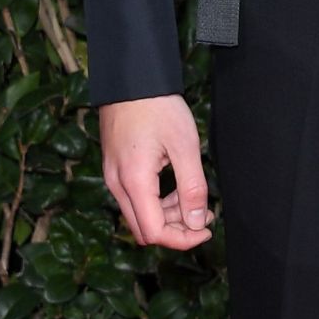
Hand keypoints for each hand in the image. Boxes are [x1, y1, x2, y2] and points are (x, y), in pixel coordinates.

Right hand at [99, 93, 213, 248]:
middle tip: (202, 216)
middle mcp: (117, 184)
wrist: (131, 79)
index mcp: (134, 181)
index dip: (182, 239)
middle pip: (144, 230)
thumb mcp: (185, 146)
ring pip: (138, 216)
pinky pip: (134, 199)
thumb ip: (192, 188)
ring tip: (193, 199)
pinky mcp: (114, 169)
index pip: (154, 232)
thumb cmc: (158, 107)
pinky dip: (156, 202)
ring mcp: (112, 177)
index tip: (206, 229)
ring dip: (167, 216)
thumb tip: (197, 222)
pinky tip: (175, 187)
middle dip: (175, 230)